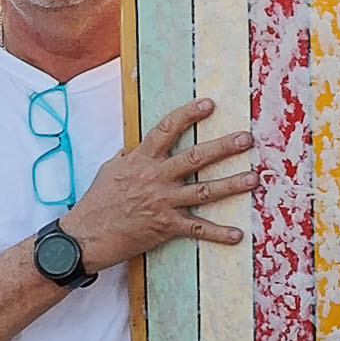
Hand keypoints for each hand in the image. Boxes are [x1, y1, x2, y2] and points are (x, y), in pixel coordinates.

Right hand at [62, 95, 258, 267]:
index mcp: (140, 160)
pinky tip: (237, 234)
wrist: (85, 236)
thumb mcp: (110, 169)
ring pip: (203, 191)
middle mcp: (154, 178)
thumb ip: (129, 156)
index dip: (187, 115)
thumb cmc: (97, 202)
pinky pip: (197, 229)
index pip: (166, 130)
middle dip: (223, 147)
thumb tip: (138, 145)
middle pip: (194, 158)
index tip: (209, 104)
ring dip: (231, 185)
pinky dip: (218, 233)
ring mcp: (162, 202)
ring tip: (254, 178)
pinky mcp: (165, 226)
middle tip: (246, 139)